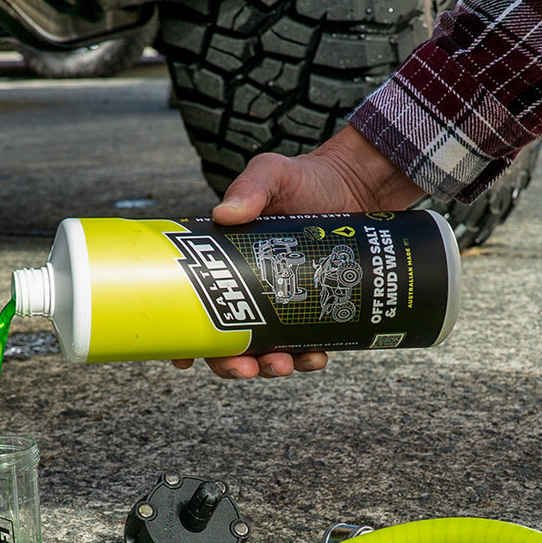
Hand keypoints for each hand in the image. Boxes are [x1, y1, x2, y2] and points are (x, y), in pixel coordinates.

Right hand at [173, 125, 422, 378]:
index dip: (185, 338)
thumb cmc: (306, 179)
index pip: (196, 306)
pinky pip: (307, 344)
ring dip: (270, 367)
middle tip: (245, 367)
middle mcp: (250, 291)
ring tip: (284, 366)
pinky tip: (317, 357)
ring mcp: (283, 305)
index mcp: (225, 264)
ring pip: (266, 351)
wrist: (358, 186)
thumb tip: (227, 214)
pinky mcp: (316, 310)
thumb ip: (251, 188)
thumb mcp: (271, 174)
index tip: (183, 359)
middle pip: (228, 341)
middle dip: (231, 363)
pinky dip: (309, 357)